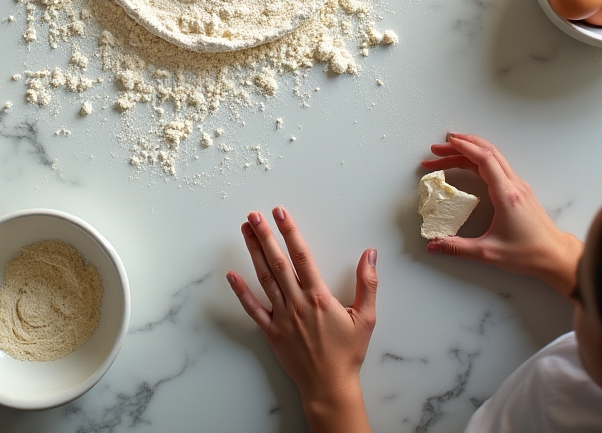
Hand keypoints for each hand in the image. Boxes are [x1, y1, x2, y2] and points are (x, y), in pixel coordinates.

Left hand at [227, 207, 375, 432]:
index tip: (280, 213)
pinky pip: (252, 309)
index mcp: (319, 296)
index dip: (290, 232)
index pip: (302, 256)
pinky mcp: (271, 331)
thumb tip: (370, 254)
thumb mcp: (366, 317)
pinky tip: (231, 275)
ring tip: (246, 230)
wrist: (330, 387)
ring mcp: (282, 316)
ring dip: (254, 252)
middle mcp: (297, 302)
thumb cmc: (348, 353)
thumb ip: (367, 283)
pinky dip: (241, 292)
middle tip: (254, 215)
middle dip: (265, 236)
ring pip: (265, 278)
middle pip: (278, 262)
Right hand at [422, 133, 581, 295]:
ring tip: (448, 152)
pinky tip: (469, 163)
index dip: (464, 147)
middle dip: (461, 145)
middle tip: (439, 148)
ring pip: (493, 156)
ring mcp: (518, 185)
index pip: (485, 159)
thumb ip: (458, 248)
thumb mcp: (489, 253)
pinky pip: (498, 165)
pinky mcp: (519, 190)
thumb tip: (434, 245)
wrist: (556, 256)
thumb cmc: (528, 254)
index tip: (446, 143)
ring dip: (470, 149)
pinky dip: (480, 158)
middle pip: (487, 151)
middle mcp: (513, 185)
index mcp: (506, 195)